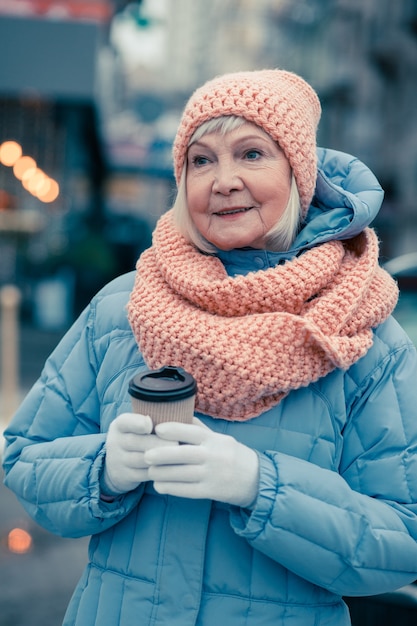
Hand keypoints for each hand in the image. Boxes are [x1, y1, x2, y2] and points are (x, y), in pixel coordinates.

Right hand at [101, 412, 177, 495]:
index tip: (150, 424)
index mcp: (120, 425)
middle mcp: (116, 441)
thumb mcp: (137, 425)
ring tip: (179, 455)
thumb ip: (154, 418)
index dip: (137, 423)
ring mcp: (119, 460)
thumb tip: (186, 415)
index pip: (126, 422)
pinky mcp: (126, 476)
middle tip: (178, 442)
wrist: (116, 465)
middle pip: (138, 442)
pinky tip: (174, 468)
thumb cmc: (137, 437)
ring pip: (143, 460)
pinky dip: (161, 471)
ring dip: (162, 458)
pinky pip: (145, 474)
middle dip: (159, 443)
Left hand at [144, 420, 259, 507]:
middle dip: (162, 454)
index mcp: (214, 440)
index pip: (192, 432)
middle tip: (145, 454)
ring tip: (150, 470)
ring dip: (162, 473)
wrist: (256, 479)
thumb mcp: (220, 438)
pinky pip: (187, 490)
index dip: (174, 429)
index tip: (157, 429)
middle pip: (183, 454)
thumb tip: (178, 415)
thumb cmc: (232, 455)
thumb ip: (199, 430)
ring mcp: (212, 475)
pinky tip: (159, 485)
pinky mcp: (211, 492)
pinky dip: (171, 488)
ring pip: (182, 474)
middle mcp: (213, 456)